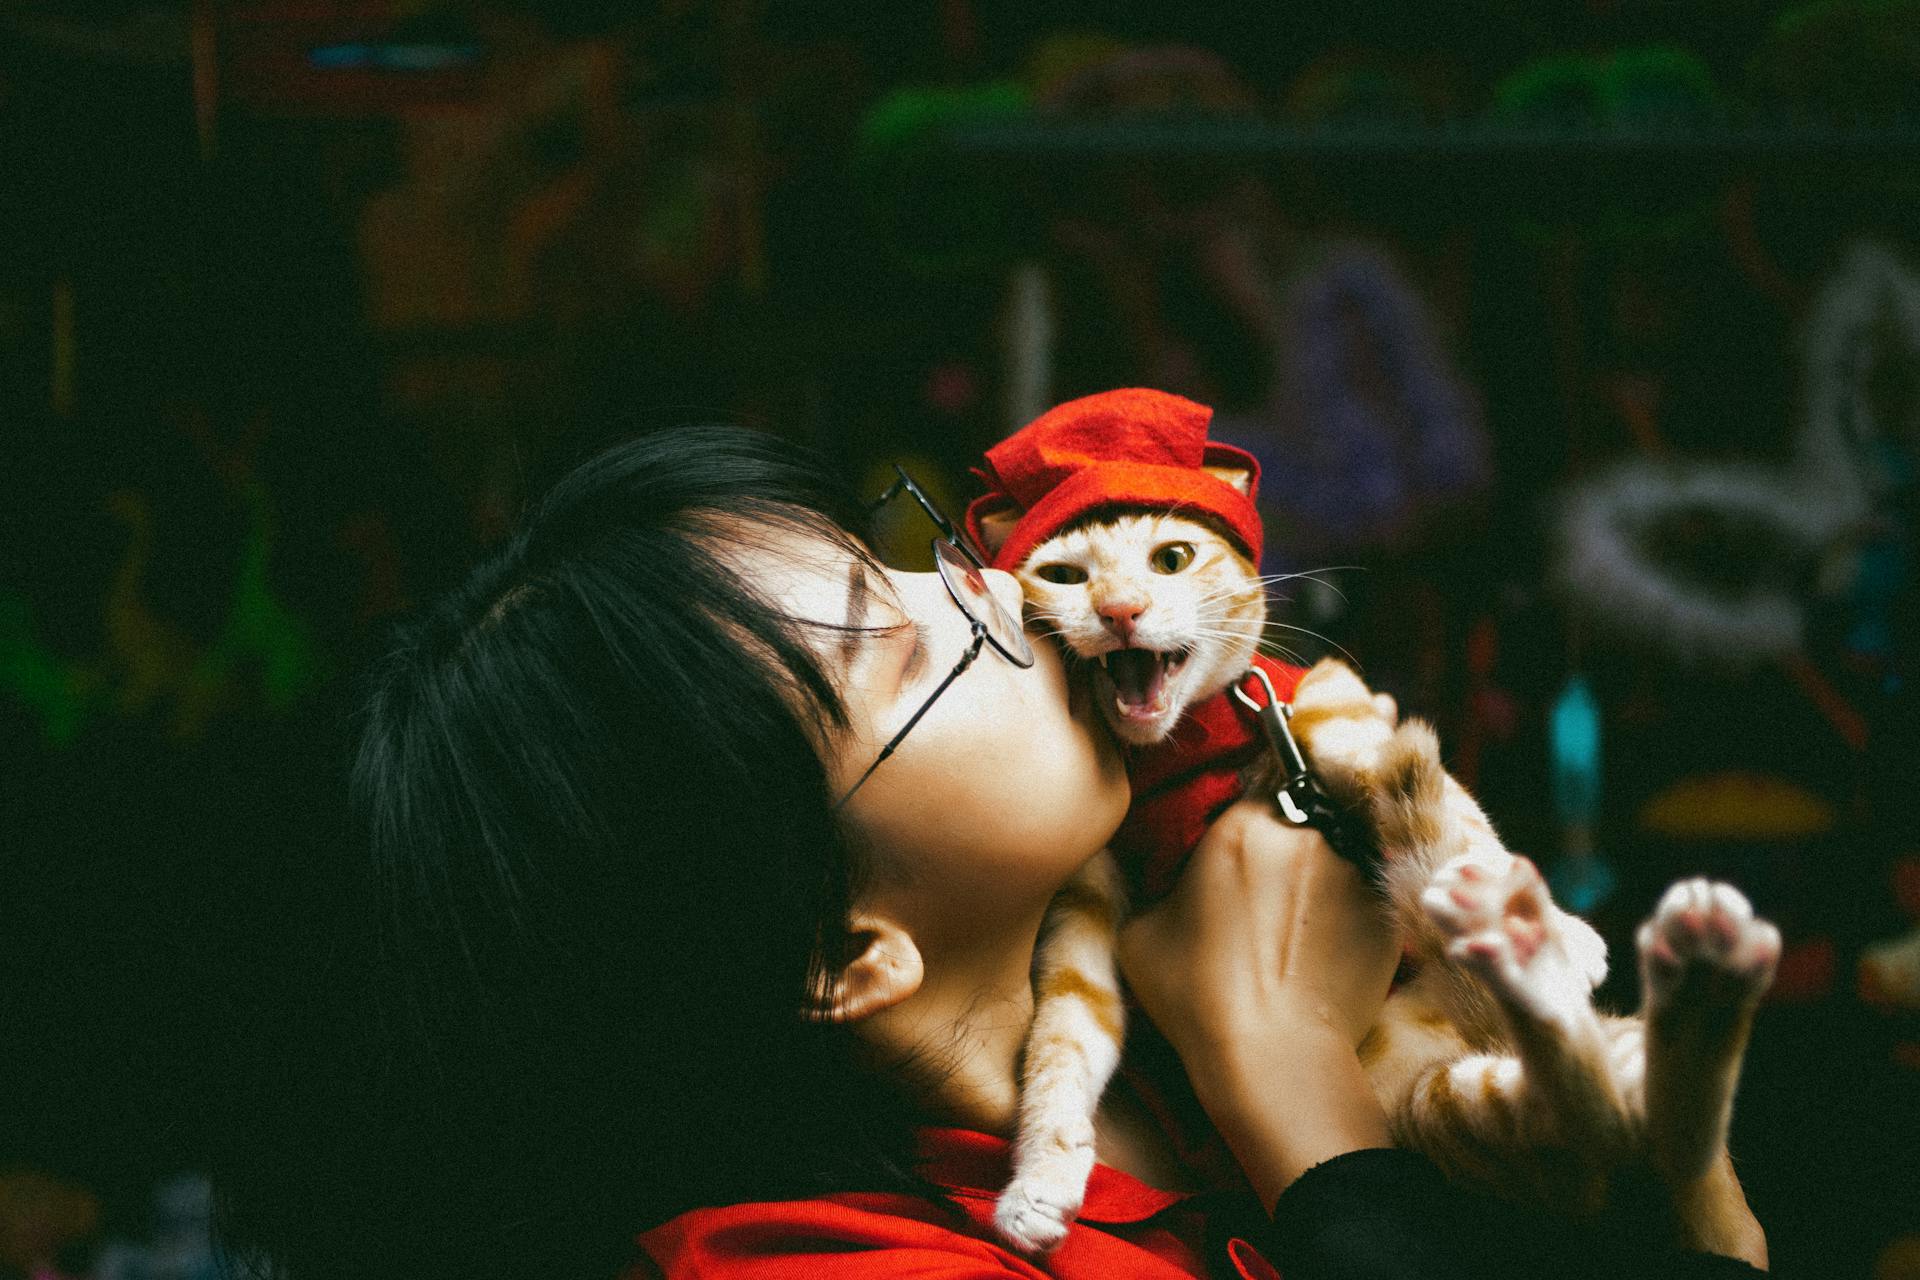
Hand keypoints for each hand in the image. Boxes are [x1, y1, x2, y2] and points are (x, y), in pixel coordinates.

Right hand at [1118, 797, 1398, 1061]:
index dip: (1241, 832)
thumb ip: (1161, 886)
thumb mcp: (1141, 932)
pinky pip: (1363, 901)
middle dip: (1282, 854)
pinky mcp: (1387, 914)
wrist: (1273, 1059)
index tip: (1235, 862)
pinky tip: (1322, 957)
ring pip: (1335, 860)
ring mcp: (1356, 873)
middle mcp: (1308, 834)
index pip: (1247, 798)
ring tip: (1295, 935)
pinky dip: (1345, 919)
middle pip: (1297, 823)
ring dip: (1317, 884)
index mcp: (1242, 826)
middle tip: (1263, 903)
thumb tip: (1177, 882)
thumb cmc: (1198, 996)